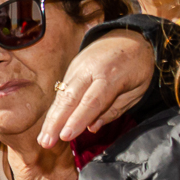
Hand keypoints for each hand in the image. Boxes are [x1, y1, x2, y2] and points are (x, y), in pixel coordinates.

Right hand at [39, 30, 153, 147]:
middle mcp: (90, 70)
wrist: (130, 37)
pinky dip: (55, 110)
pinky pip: (62, 92)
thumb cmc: (137, 67)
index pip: (92, 101)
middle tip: (45, 143)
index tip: (65, 137)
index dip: (77, 120)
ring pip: (61, 96)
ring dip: (51, 119)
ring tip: (42, 139)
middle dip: (56, 122)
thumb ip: (115, 109)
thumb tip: (92, 128)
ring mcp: (78, 67)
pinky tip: (48, 126)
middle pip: (70, 99)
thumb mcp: (137, 90)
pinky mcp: (71, 69)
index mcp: (111, 74)